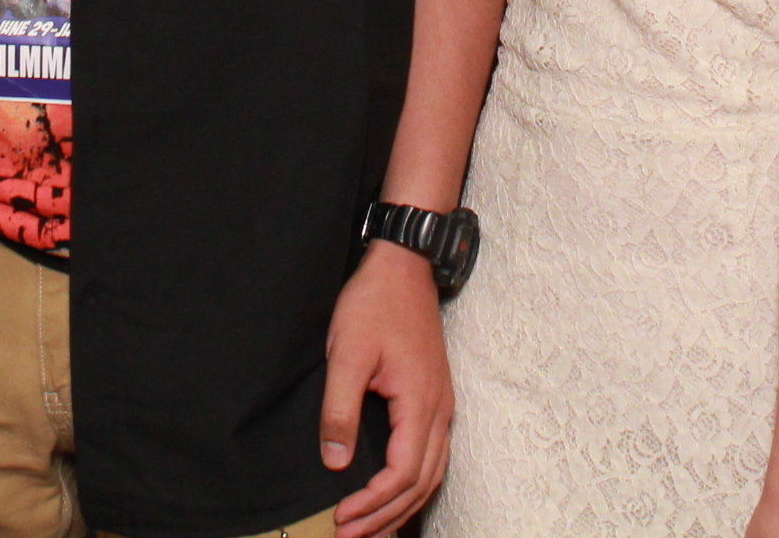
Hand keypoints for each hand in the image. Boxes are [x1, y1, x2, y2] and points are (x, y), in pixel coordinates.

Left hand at [323, 240, 450, 537]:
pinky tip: (394, 495)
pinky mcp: (436, 398)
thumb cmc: (375, 304)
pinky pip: (433, 457)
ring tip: (370, 529)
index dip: (373, 503)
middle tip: (350, 537)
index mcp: (420, 403)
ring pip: (432, 475)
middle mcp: (440, 411)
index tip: (341, 517)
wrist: (404, 266)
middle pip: (421, 484)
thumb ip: (340, 410)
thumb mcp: (346, 354)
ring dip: (402, 507)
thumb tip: (336, 462)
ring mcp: (443, 405)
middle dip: (386, 517)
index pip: (403, 474)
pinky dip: (414, 486)